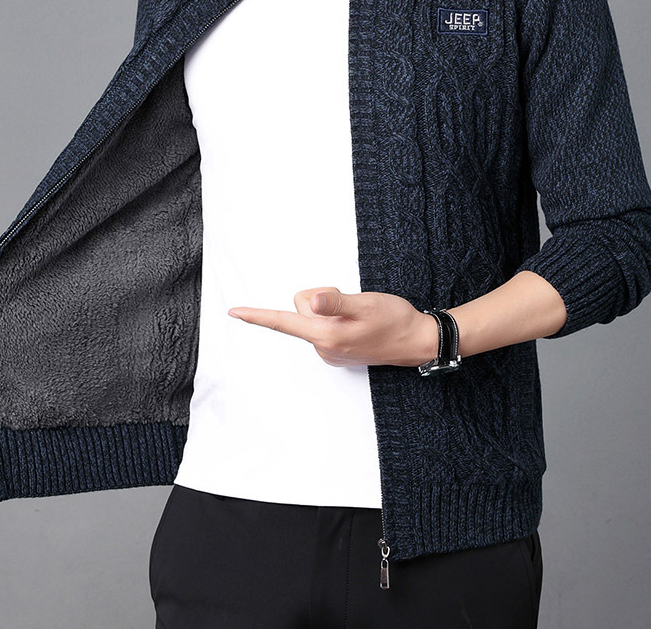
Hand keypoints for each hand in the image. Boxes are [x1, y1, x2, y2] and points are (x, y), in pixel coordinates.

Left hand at [228, 286, 437, 366]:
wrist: (417, 340)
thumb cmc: (394, 320)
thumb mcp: (365, 304)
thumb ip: (335, 302)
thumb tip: (312, 300)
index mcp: (325, 336)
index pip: (283, 322)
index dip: (257, 315)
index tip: (234, 312)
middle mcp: (322, 348)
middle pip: (301, 309)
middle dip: (320, 299)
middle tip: (350, 303)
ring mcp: (329, 352)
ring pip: (313, 317)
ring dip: (330, 310)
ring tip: (358, 315)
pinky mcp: (336, 351)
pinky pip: (323, 326)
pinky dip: (335, 319)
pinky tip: (357, 323)